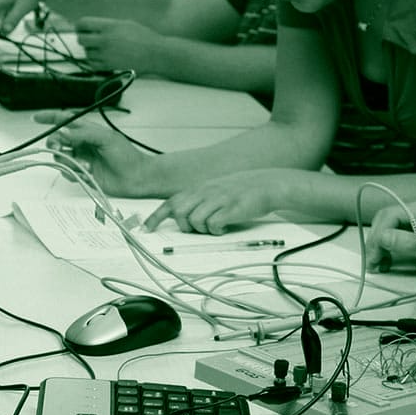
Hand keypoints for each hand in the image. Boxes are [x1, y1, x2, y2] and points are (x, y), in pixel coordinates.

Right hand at [35, 111, 153, 196]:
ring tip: (85, 165)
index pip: (65, 120)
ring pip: (60, 158)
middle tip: (59, 147)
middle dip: (54, 143)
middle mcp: (83, 144)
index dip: (50, 118)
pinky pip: (67, 172)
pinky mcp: (83, 174)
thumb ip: (83, 134)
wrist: (138, 177)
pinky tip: (87, 173)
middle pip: (57, 140)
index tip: (36, 118)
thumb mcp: (106, 139)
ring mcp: (82, 159)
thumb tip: (63, 131)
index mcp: (89, 131)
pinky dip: (73, 173)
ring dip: (68, 161)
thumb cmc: (128, 156)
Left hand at [75, 17, 161, 72]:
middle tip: (90, 41)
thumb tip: (93, 28)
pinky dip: (95, 63)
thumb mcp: (126, 24)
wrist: (157, 54)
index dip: (80, 26)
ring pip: (87, 53)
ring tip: (101, 51)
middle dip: (84, 39)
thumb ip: (108, 25)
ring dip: (91, 52)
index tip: (82, 29)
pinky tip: (103, 60)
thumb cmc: (145, 37)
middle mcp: (105, 40)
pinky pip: (93, 65)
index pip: (83, 23)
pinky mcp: (111, 66)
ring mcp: (107, 54)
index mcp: (109, 26)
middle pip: (81, 39)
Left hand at [144, 170, 281, 233]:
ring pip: (195, 221)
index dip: (156, 217)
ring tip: (216, 226)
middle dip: (184, 226)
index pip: (170, 202)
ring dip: (203, 229)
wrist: (268, 184)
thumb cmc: (243, 189)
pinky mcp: (231, 209)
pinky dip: (216, 230)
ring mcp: (218, 200)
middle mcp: (205, 192)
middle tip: (199, 228)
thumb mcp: (216, 189)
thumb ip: (199, 198)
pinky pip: (213, 224)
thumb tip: (182, 214)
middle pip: (179, 213)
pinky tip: (225, 227)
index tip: (146, 230)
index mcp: (199, 188)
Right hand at [367, 198, 415, 277]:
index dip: (380, 235)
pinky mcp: (413, 226)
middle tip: (373, 262)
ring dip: (378, 244)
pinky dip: (384, 246)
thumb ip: (412, 245)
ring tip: (378, 263)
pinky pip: (391, 231)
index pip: (393, 214)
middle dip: (376, 240)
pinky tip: (385, 260)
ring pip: (385, 224)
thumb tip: (385, 238)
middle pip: (386, 218)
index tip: (375, 255)